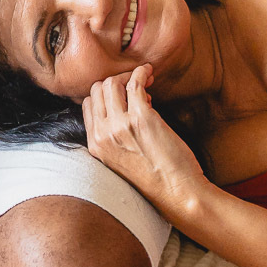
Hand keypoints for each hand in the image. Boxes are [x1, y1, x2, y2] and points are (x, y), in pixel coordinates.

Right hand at [83, 65, 205, 217]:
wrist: (179, 194)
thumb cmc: (156, 179)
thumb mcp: (120, 161)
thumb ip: (113, 137)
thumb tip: (123, 107)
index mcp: (95, 145)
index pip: (88, 104)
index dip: (105, 96)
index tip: (124, 97)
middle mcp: (102, 134)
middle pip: (97, 90)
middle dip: (115, 81)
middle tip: (134, 85)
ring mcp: (120, 126)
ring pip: (112, 83)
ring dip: (128, 75)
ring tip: (145, 81)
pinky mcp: (141, 118)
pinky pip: (134, 82)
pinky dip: (142, 72)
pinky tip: (150, 72)